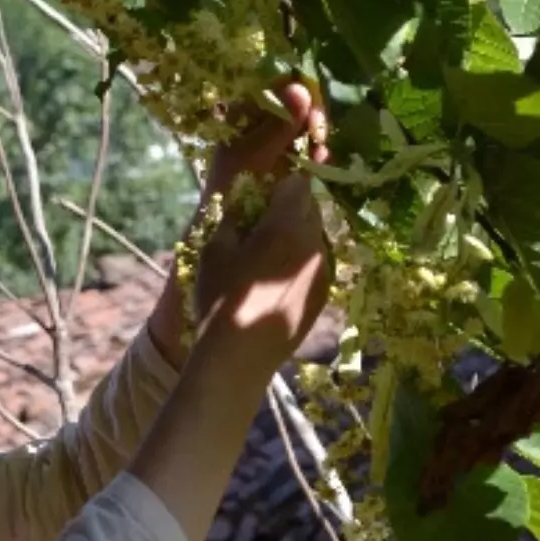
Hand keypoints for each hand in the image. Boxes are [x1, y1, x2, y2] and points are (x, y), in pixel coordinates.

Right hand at [195, 172, 330, 373]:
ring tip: (268, 260)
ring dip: (297, 238)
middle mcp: (314, 243)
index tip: (261, 201)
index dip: (279, 187)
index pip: (298, 183)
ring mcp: (324, 271)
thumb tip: (244, 205)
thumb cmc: (221, 300)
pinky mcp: (325, 294)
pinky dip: (301, 264)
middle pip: (311, 208)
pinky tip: (277, 285)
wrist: (240, 357)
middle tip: (262, 228)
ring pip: (316, 237)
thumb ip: (233, 218)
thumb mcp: (214, 250)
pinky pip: (317, 264)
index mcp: (287, 225)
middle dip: (291, 210)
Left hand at [203, 76, 329, 203]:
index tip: (313, 101)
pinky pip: (307, 145)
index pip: (276, 86)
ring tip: (318, 149)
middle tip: (318, 129)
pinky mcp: (289, 159)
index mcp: (244, 112)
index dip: (297, 89)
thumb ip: (279, 123)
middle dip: (310, 114)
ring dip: (315, 133)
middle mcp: (261, 122)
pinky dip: (315, 149)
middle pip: (295, 103)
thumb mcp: (255, 151)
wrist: (233, 226)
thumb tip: (302, 87)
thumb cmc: (235, 185)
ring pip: (305, 123)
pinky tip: (319, 159)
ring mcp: (276, 140)